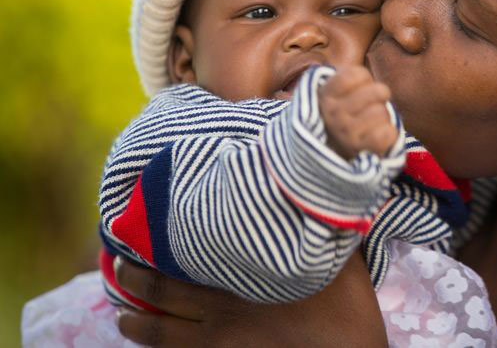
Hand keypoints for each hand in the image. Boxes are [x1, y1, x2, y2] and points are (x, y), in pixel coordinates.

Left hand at [115, 251, 387, 346]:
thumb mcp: (337, 255)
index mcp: (238, 279)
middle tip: (119, 271)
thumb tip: (317, 194)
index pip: (178, 262)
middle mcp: (220, 314)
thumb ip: (319, 227)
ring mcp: (222, 347)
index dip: (148, 253)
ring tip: (124, 317)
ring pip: (162, 337)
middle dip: (132, 284)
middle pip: (159, 297)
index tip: (132, 238)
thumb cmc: (347, 306)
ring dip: (137, 326)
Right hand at [319, 65, 398, 159]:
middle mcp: (333, 114)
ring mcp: (346, 133)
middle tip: (371, 103)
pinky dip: (388, 133)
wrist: (331, 150)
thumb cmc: (342, 112)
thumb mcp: (334, 90)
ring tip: (370, 121)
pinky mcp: (361, 150)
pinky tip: (376, 135)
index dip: (365, 77)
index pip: (358, 74)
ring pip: (382, 112)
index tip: (357, 86)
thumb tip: (373, 59)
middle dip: (380, 95)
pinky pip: (388, 133)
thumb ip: (348, 74)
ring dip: (383, 116)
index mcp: (325, 94)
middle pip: (379, 91)